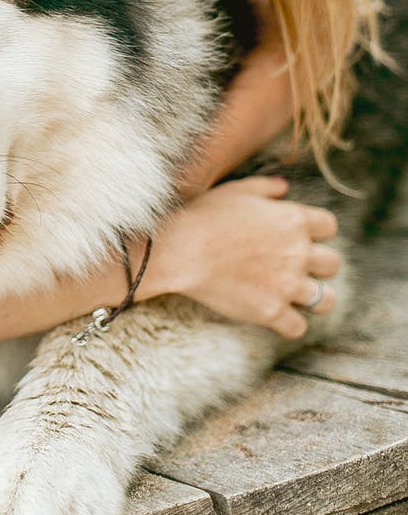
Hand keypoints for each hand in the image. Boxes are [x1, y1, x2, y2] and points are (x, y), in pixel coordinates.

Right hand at [146, 176, 340, 338]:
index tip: (300, 236)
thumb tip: (284, 187)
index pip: (329, 226)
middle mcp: (298, 252)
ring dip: (314, 298)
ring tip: (295, 296)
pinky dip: (288, 323)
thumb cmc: (206, 214)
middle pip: (333, 264)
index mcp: (294, 220)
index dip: (317, 231)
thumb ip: (266, 188)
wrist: (182, 249)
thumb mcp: (237, 190)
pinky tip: (274, 314)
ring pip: (326, 300)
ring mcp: (287, 284)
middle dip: (318, 266)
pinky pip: (298, 327)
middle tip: (294, 266)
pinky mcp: (271, 311)